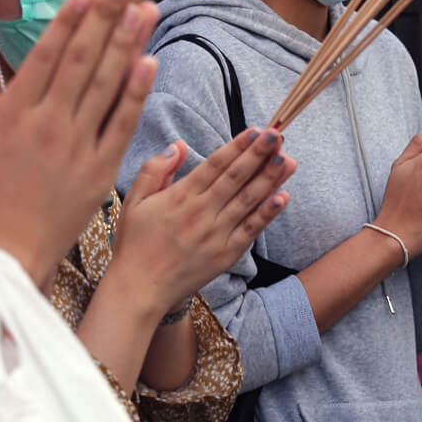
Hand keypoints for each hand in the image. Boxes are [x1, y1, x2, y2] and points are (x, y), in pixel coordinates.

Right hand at [0, 0, 159, 284]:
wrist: (2, 259)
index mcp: (12, 116)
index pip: (46, 55)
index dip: (71, 19)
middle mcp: (48, 126)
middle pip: (82, 62)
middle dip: (106, 17)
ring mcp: (77, 149)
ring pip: (106, 87)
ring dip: (128, 44)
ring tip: (146, 8)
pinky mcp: (99, 172)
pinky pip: (121, 126)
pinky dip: (136, 94)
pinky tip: (150, 62)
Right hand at [109, 129, 296, 314]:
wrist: (139, 290)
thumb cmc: (134, 245)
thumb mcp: (133, 201)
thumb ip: (154, 170)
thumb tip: (178, 145)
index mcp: (180, 196)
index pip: (215, 165)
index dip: (237, 146)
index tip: (255, 131)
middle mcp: (201, 212)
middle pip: (236, 178)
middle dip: (259, 154)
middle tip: (278, 135)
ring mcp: (216, 235)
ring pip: (248, 200)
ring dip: (270, 178)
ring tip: (288, 159)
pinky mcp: (225, 255)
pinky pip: (250, 230)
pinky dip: (267, 214)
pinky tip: (283, 197)